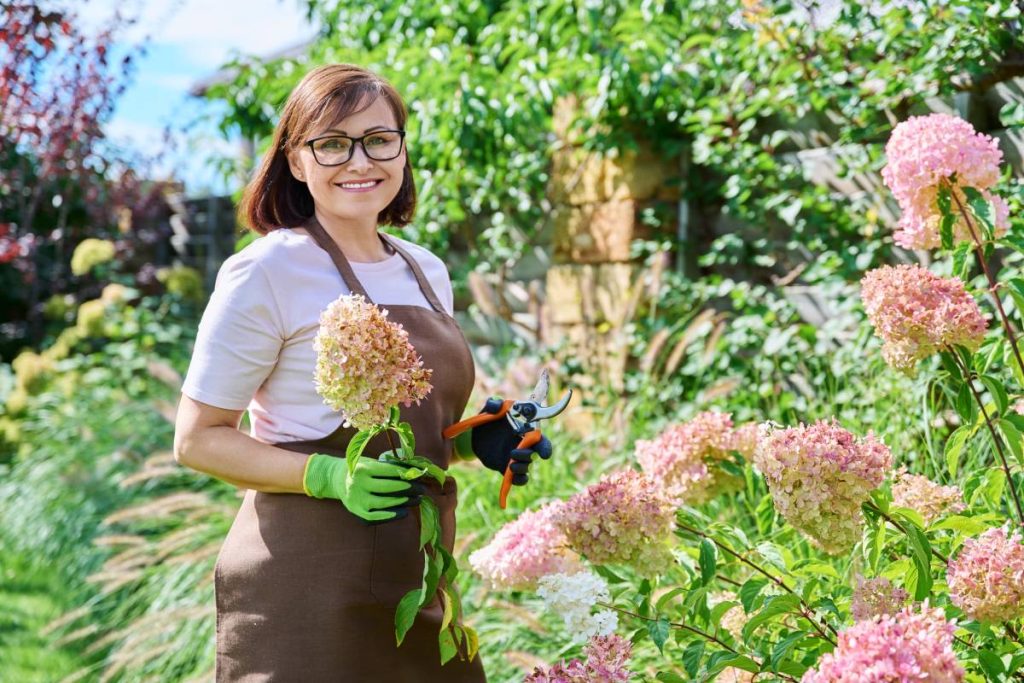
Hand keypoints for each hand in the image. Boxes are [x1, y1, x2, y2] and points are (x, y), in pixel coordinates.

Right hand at [303, 453, 424, 522]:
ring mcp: (357, 500)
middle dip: (409, 488)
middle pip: (389, 487)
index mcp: (362, 468)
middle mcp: (357, 484)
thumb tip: (414, 471)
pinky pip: (377, 517)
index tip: (420, 475)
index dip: (407, 474)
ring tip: (417, 500)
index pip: (390, 471)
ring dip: (404, 502)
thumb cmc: (360, 468)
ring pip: (385, 503)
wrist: (336, 479)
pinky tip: (405, 512)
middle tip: (422, 489)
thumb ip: (389, 467)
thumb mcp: (370, 462)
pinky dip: (392, 515)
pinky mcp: (357, 512)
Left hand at [461, 397, 552, 484]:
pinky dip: (518, 480)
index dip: (545, 447)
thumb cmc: (488, 420)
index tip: (544, 454)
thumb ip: (493, 404)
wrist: (474, 435)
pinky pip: (518, 478)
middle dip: (529, 456)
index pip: (540, 439)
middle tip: (514, 452)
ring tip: (510, 464)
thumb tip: (497, 405)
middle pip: (535, 454)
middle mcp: (522, 445)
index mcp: (523, 431)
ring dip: (521, 467)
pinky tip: (511, 476)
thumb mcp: (489, 410)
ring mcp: (515, 458)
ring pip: (526, 466)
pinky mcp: (506, 467)